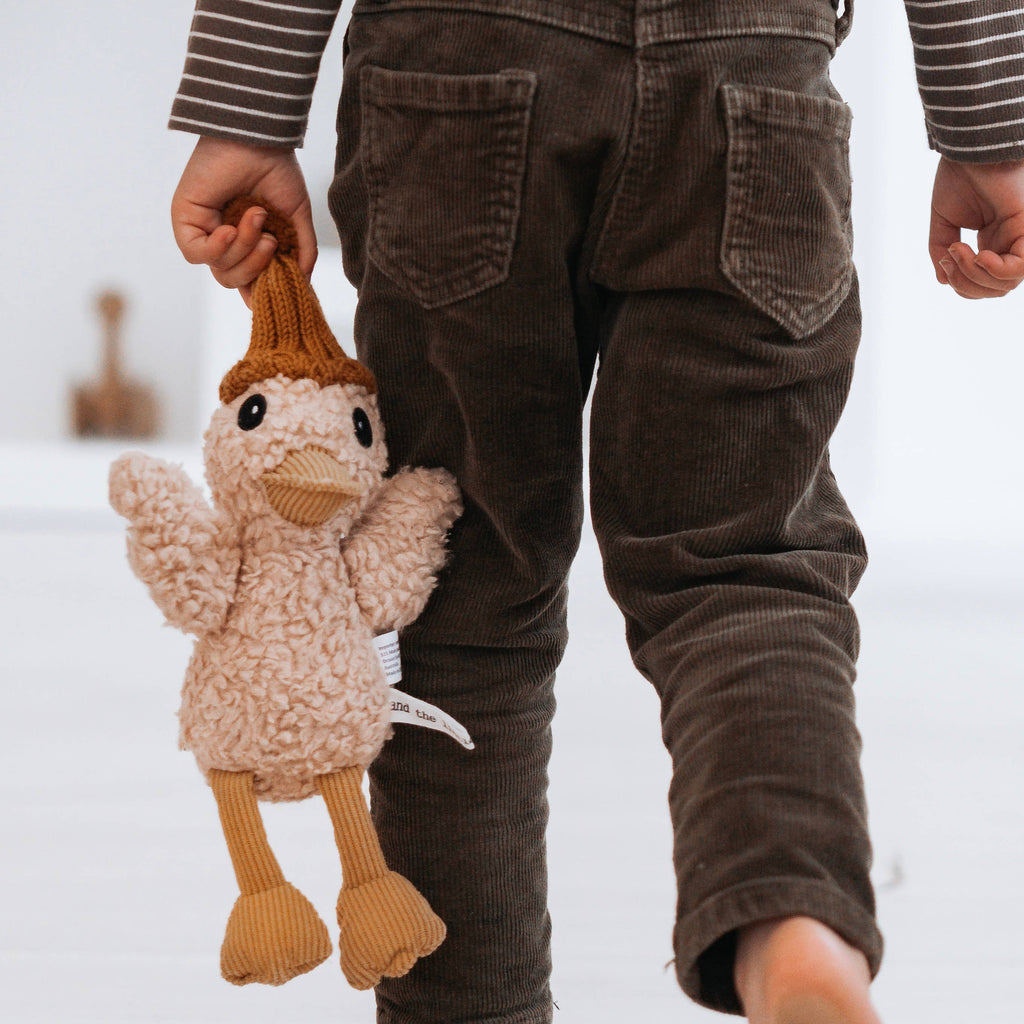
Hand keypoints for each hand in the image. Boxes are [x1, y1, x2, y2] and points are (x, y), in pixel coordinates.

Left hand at [171, 136, 317, 305]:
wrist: (258, 139)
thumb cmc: (277, 170)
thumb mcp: (296, 219)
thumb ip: (301, 253)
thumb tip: (303, 283)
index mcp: (248, 243)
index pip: (249, 281)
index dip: (262, 290)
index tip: (282, 288)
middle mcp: (224, 241)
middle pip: (233, 281)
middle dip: (255, 268)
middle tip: (270, 242)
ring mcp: (204, 232)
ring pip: (219, 269)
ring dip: (242, 249)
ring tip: (256, 218)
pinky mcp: (185, 221)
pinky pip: (195, 254)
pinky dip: (217, 248)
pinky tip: (229, 229)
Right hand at [929, 156, 1023, 298]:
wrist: (971, 148)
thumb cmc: (961, 175)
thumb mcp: (944, 222)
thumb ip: (941, 250)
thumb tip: (944, 280)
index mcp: (992, 241)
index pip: (982, 283)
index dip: (960, 283)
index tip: (943, 258)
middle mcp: (1009, 242)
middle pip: (995, 290)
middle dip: (965, 284)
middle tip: (948, 257)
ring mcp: (1021, 237)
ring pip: (1006, 284)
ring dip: (973, 276)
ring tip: (958, 250)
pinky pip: (1019, 268)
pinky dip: (995, 271)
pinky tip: (979, 256)